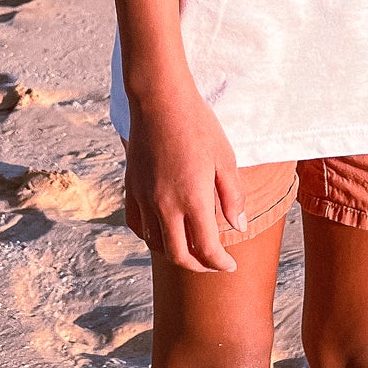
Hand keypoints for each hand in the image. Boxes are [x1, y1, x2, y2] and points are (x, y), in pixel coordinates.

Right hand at [123, 78, 247, 272]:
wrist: (159, 100)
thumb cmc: (198, 125)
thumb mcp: (225, 159)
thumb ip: (232, 197)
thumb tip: (237, 227)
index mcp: (193, 200)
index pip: (207, 249)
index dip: (220, 264)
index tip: (229, 265)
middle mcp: (165, 206)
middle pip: (178, 256)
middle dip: (198, 266)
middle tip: (212, 264)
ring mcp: (144, 198)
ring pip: (156, 244)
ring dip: (174, 252)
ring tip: (190, 248)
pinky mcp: (131, 188)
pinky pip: (137, 225)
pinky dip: (150, 236)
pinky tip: (162, 231)